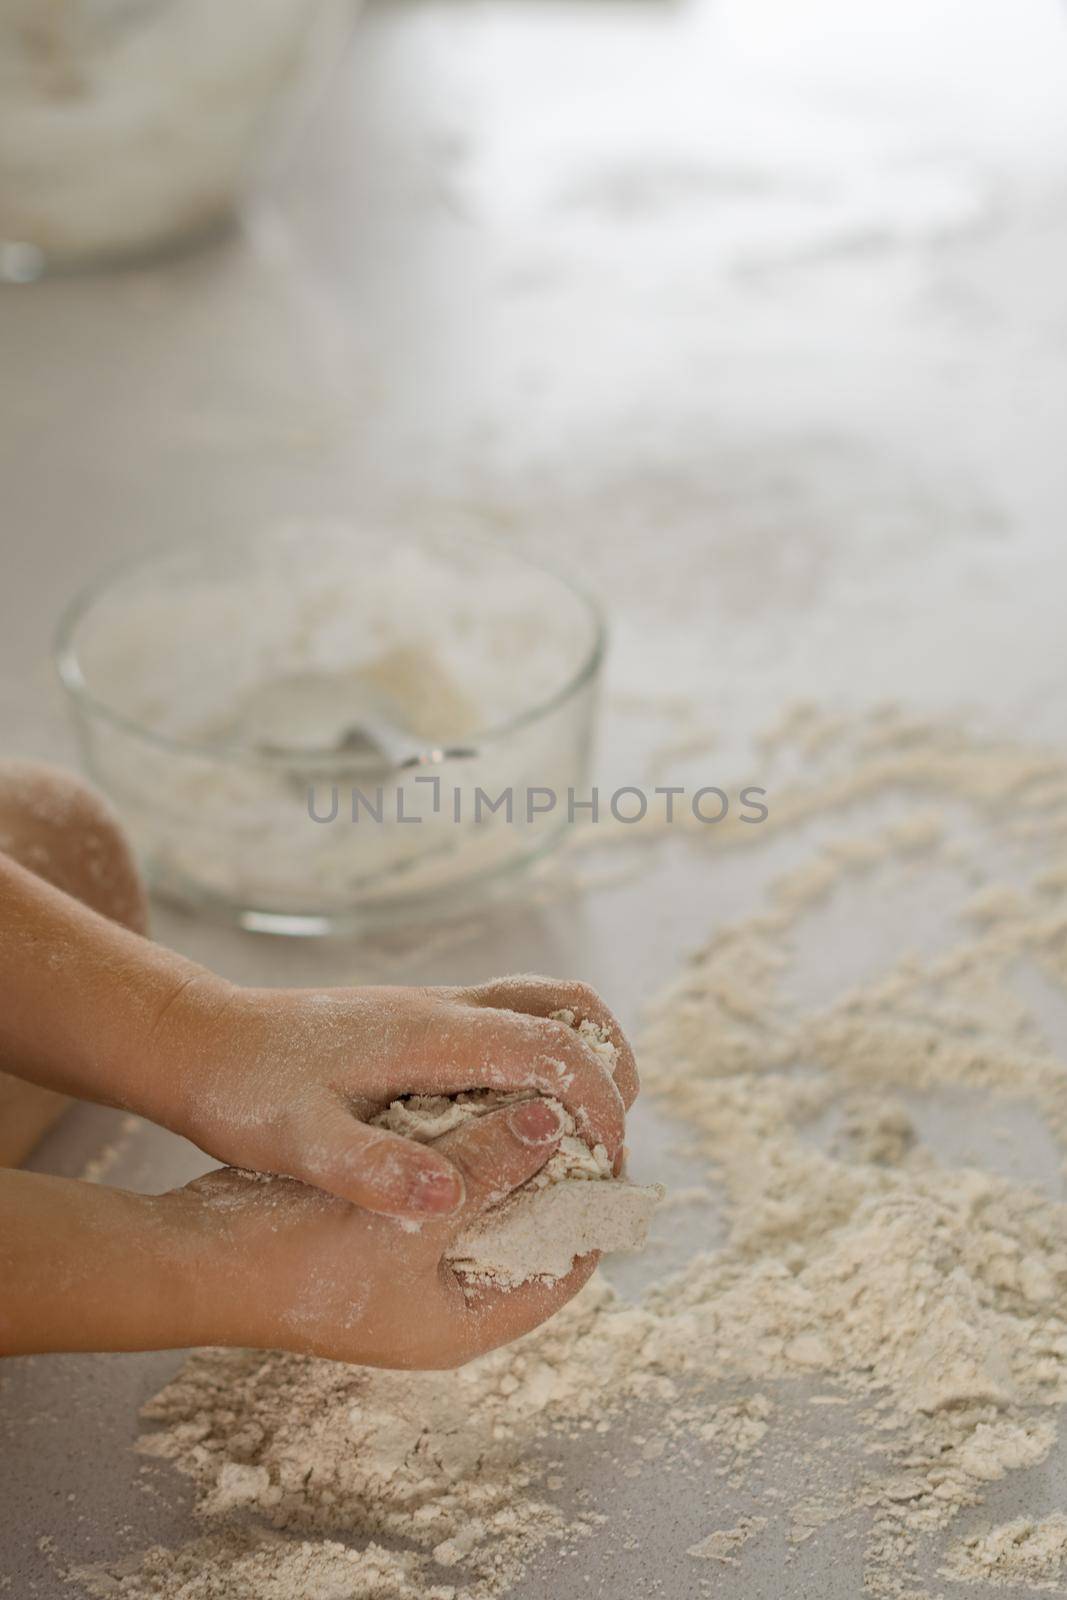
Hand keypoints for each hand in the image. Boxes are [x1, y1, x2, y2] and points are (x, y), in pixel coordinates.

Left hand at [160, 973, 638, 1224]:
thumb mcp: (300, 1144)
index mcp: (432, 1035)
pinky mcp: (417, 1024)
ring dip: (579, 1059)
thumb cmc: (245, 1092)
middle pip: (566, 1006)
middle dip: (611, 1065)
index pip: (550, 1048)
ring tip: (581, 1136)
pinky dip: (540, 1062)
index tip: (612, 1159)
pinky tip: (516, 1124)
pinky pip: (506, 1025)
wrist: (198, 1041)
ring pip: (539, 1007)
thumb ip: (372, 1170)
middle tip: (614, 1140)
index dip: (597, 1101)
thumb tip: (448, 1198)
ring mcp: (432, 1010)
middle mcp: (444, 1009)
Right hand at [179, 1094, 596, 1366]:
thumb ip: (486, 1167)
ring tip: (531, 1094)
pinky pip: (444, 1193)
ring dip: (504, 1157)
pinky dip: (461, 1154)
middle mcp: (446, 1303)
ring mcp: (411, 1273)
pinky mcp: (381, 1240)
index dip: (591, 1209)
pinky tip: (470, 1100)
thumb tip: (556, 1120)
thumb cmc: (298, 1259)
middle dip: (550, 1175)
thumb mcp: (409, 1214)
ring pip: (485, 1209)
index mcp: (465, 1322)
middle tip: (573, 1109)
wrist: (198, 1261)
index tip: (609, 1143)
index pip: (562, 1270)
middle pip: (528, 1237)